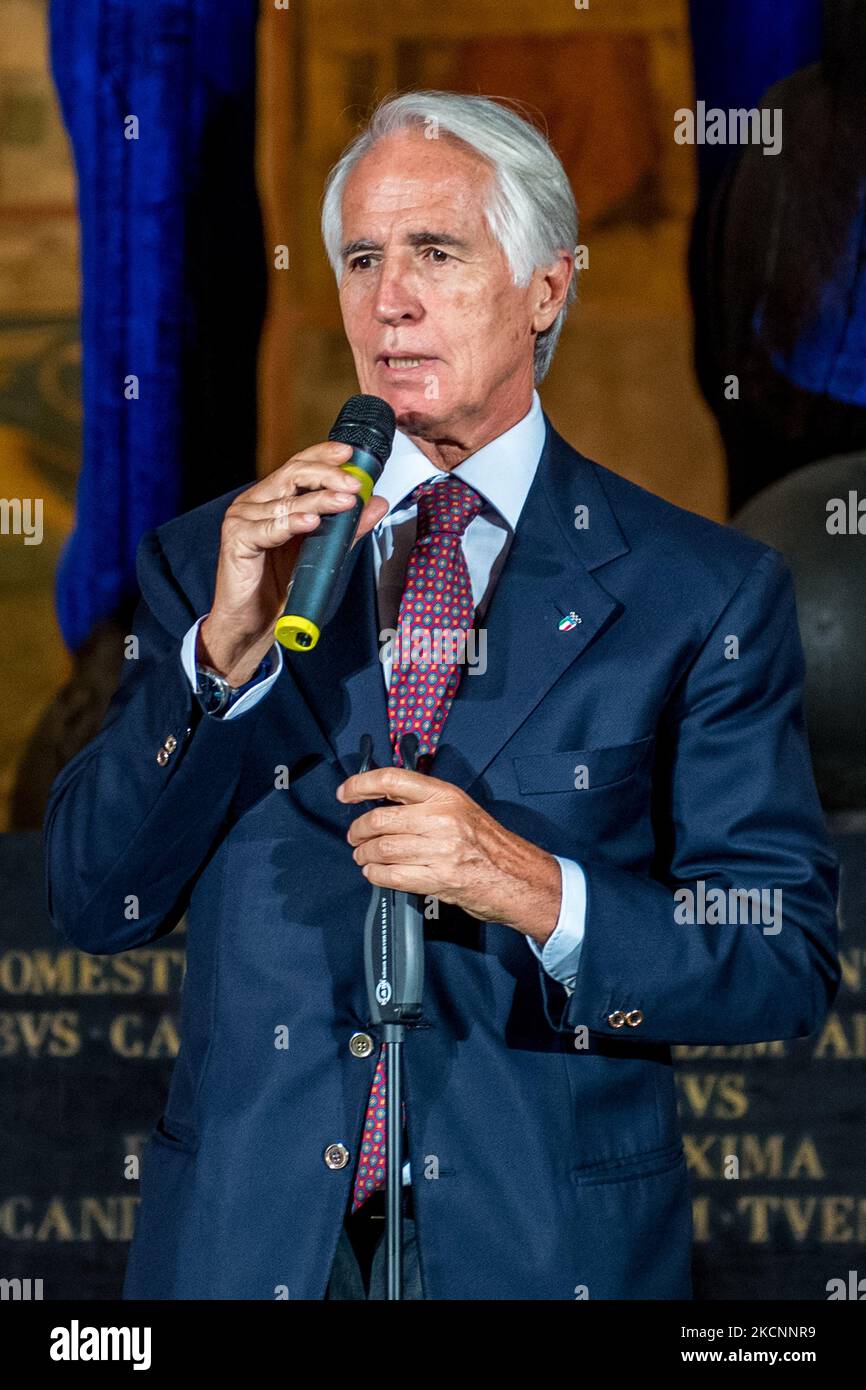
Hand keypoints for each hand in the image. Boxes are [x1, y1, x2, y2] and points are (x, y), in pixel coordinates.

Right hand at [198, 442, 389, 683]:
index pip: (299, 466)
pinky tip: (311, 521)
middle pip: (292, 474)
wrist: (252, 624)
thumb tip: (376, 503)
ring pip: (286, 501)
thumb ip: (346, 528)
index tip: (350, 453)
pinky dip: (291, 523)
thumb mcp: (320, 553)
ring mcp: (242, 519)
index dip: (323, 455)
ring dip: (319, 500)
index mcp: (272, 499)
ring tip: (345, 502)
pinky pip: (267, 528)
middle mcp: (255, 503)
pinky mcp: (236, 540)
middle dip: (327, 475)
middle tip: (353, 484)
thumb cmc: (279, 587)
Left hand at [336, 766, 561, 944]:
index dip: (360, 785)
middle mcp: (441, 819)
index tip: (345, 793)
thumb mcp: (460, 807)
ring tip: (363, 856)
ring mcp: (439, 850)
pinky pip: (391, 876)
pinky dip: (375, 875)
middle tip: (354, 835)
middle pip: (379, 820)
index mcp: (445, 796)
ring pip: (381, 849)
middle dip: (358, 830)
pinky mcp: (437, 879)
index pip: (392, 780)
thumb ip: (425, 801)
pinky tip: (375, 873)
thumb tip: (383, 798)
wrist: (515, 876)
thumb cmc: (488, 843)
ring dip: (364, 855)